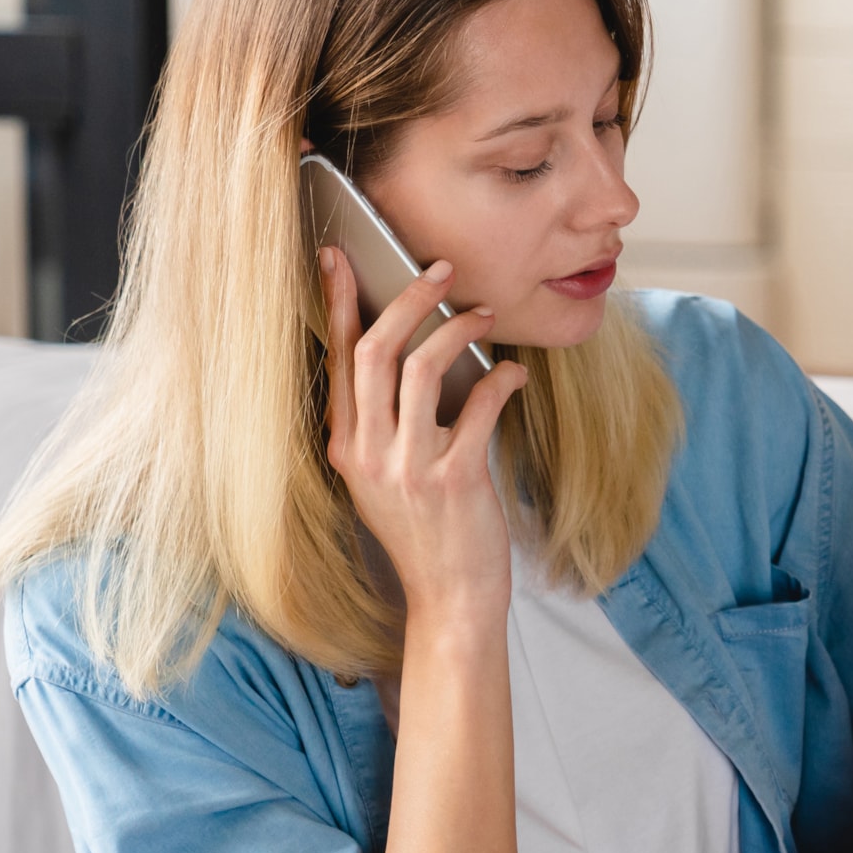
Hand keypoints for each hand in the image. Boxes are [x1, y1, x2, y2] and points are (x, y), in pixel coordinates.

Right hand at [320, 245, 526, 627]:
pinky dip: (500, 378)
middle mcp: (369, 453)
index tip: (340, 257)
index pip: (337, 358)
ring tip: (486, 316)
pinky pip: (478, 404)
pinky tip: (514, 374)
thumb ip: (378, 426)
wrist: (450, 596)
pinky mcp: (455, 477)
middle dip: (408, 298)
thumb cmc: (424, 533)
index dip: (339, 301)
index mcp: (346, 446)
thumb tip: (398, 358)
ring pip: (422, 367)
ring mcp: (409, 466)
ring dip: (459, 329)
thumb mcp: (381, 480)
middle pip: (375, 350)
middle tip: (441, 269)